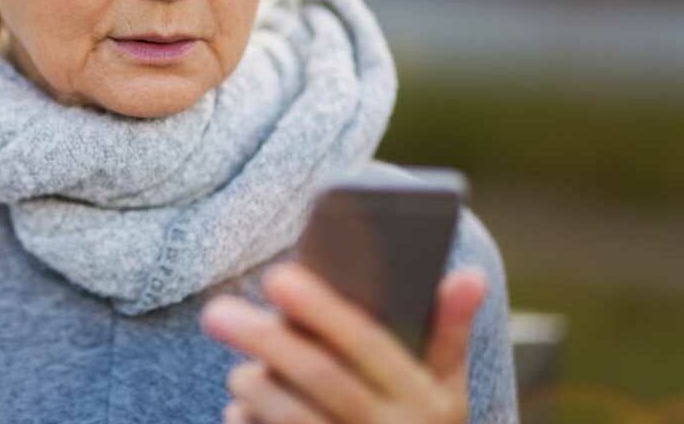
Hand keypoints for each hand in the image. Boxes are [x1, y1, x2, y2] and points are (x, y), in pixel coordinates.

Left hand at [200, 262, 486, 423]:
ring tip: (239, 371)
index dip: (322, 309)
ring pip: (291, 417)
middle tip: (215, 312)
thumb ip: (449, 332)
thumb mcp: (446, 388)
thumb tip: (468, 274)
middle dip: (265, 340)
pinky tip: (240, 411)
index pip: (368, 343)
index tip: (275, 275)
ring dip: (254, 387)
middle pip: (319, 377)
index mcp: (424, 397)